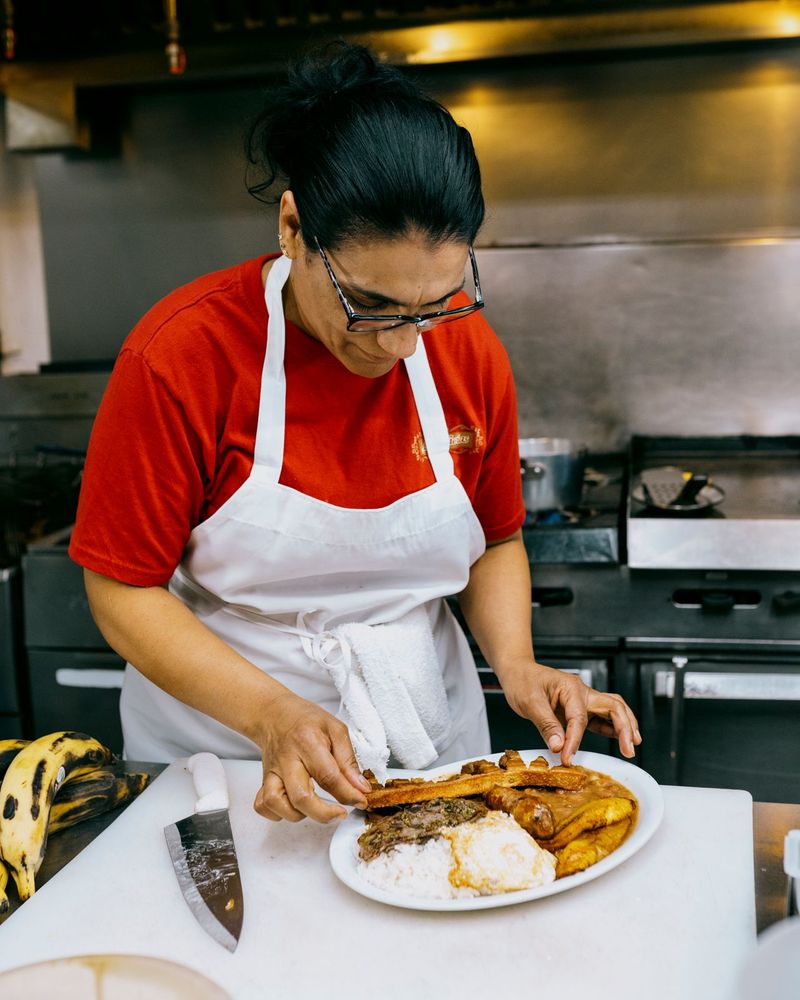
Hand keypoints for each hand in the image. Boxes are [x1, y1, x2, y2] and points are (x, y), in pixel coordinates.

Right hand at [253, 690, 370, 823]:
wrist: (275, 714)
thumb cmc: (306, 720)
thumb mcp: (336, 729)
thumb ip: (348, 760)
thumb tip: (361, 788)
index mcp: (308, 742)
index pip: (328, 776)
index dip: (347, 793)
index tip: (361, 800)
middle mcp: (287, 760)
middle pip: (301, 797)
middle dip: (324, 813)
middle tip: (341, 812)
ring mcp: (272, 771)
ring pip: (277, 804)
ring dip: (299, 814)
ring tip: (316, 807)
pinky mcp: (263, 780)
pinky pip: (263, 805)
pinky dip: (278, 813)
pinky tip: (293, 807)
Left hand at [501, 660, 641, 764]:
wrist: (518, 671)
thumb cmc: (523, 681)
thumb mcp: (530, 702)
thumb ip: (546, 725)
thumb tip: (559, 746)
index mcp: (571, 688)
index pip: (579, 718)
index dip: (575, 741)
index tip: (568, 758)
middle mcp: (582, 692)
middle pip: (613, 707)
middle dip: (624, 728)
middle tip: (628, 750)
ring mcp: (583, 700)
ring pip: (613, 710)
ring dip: (625, 726)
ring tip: (632, 745)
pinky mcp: (581, 708)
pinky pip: (602, 717)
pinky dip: (613, 728)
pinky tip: (619, 740)